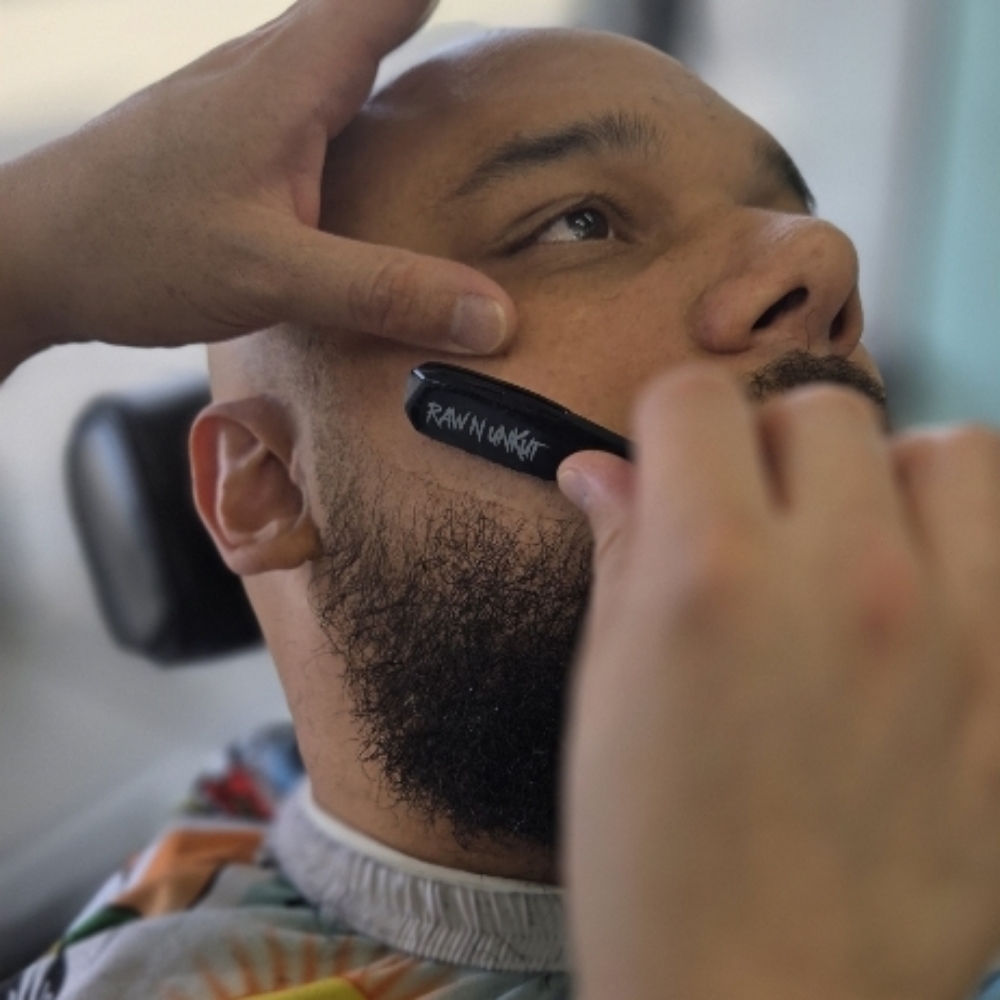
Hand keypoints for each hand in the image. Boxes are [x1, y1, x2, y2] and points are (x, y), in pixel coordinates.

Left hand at [0, 0, 514, 374]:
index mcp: (291, 79)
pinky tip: (364, 164)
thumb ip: (383, 291)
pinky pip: (311, 103)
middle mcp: (268, 70)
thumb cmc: (134, 248)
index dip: (434, 1)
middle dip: (429, 27)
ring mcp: (244, 99)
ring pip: (339, 60)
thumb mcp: (271, 275)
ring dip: (393, 66)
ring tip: (452, 111)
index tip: (505, 47)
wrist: (29, 255)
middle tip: (497, 78)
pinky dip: (354, 114)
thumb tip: (492, 313)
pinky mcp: (228, 137)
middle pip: (372, 18)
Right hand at [558, 364, 999, 999]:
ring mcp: (952, 633)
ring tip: (855, 547)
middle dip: (772, 448)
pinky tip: (921, 606)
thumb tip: (598, 470)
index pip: (695, 400)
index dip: (666, 425)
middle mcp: (841, 580)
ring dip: (892, 481)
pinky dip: (967, 550)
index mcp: (708, 575)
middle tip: (751, 520)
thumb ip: (617, 555)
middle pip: (822, 411)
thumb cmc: (653, 862)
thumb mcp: (603, 694)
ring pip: (950, 452)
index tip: (668, 465)